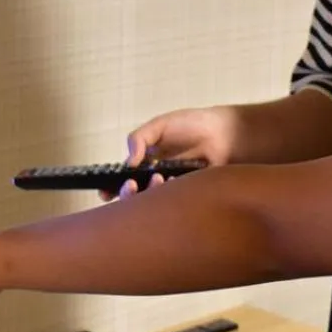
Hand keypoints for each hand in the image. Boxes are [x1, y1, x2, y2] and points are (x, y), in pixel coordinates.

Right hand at [105, 105, 239, 199]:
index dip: (110, 188)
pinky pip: (175, 207)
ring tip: (159, 179)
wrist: (226, 134)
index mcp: (145, 163)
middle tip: (132, 186)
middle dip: (127, 194)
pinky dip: (171, 197)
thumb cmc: (193, 126)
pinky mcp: (189, 199)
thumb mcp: (160, 125)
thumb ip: (139, 138)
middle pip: (133, 197)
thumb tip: (128, 160)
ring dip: (149, 194)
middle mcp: (155, 179)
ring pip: (151, 205)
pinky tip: (175, 184)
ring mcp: (172, 191)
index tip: (105, 191)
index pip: (122, 179)